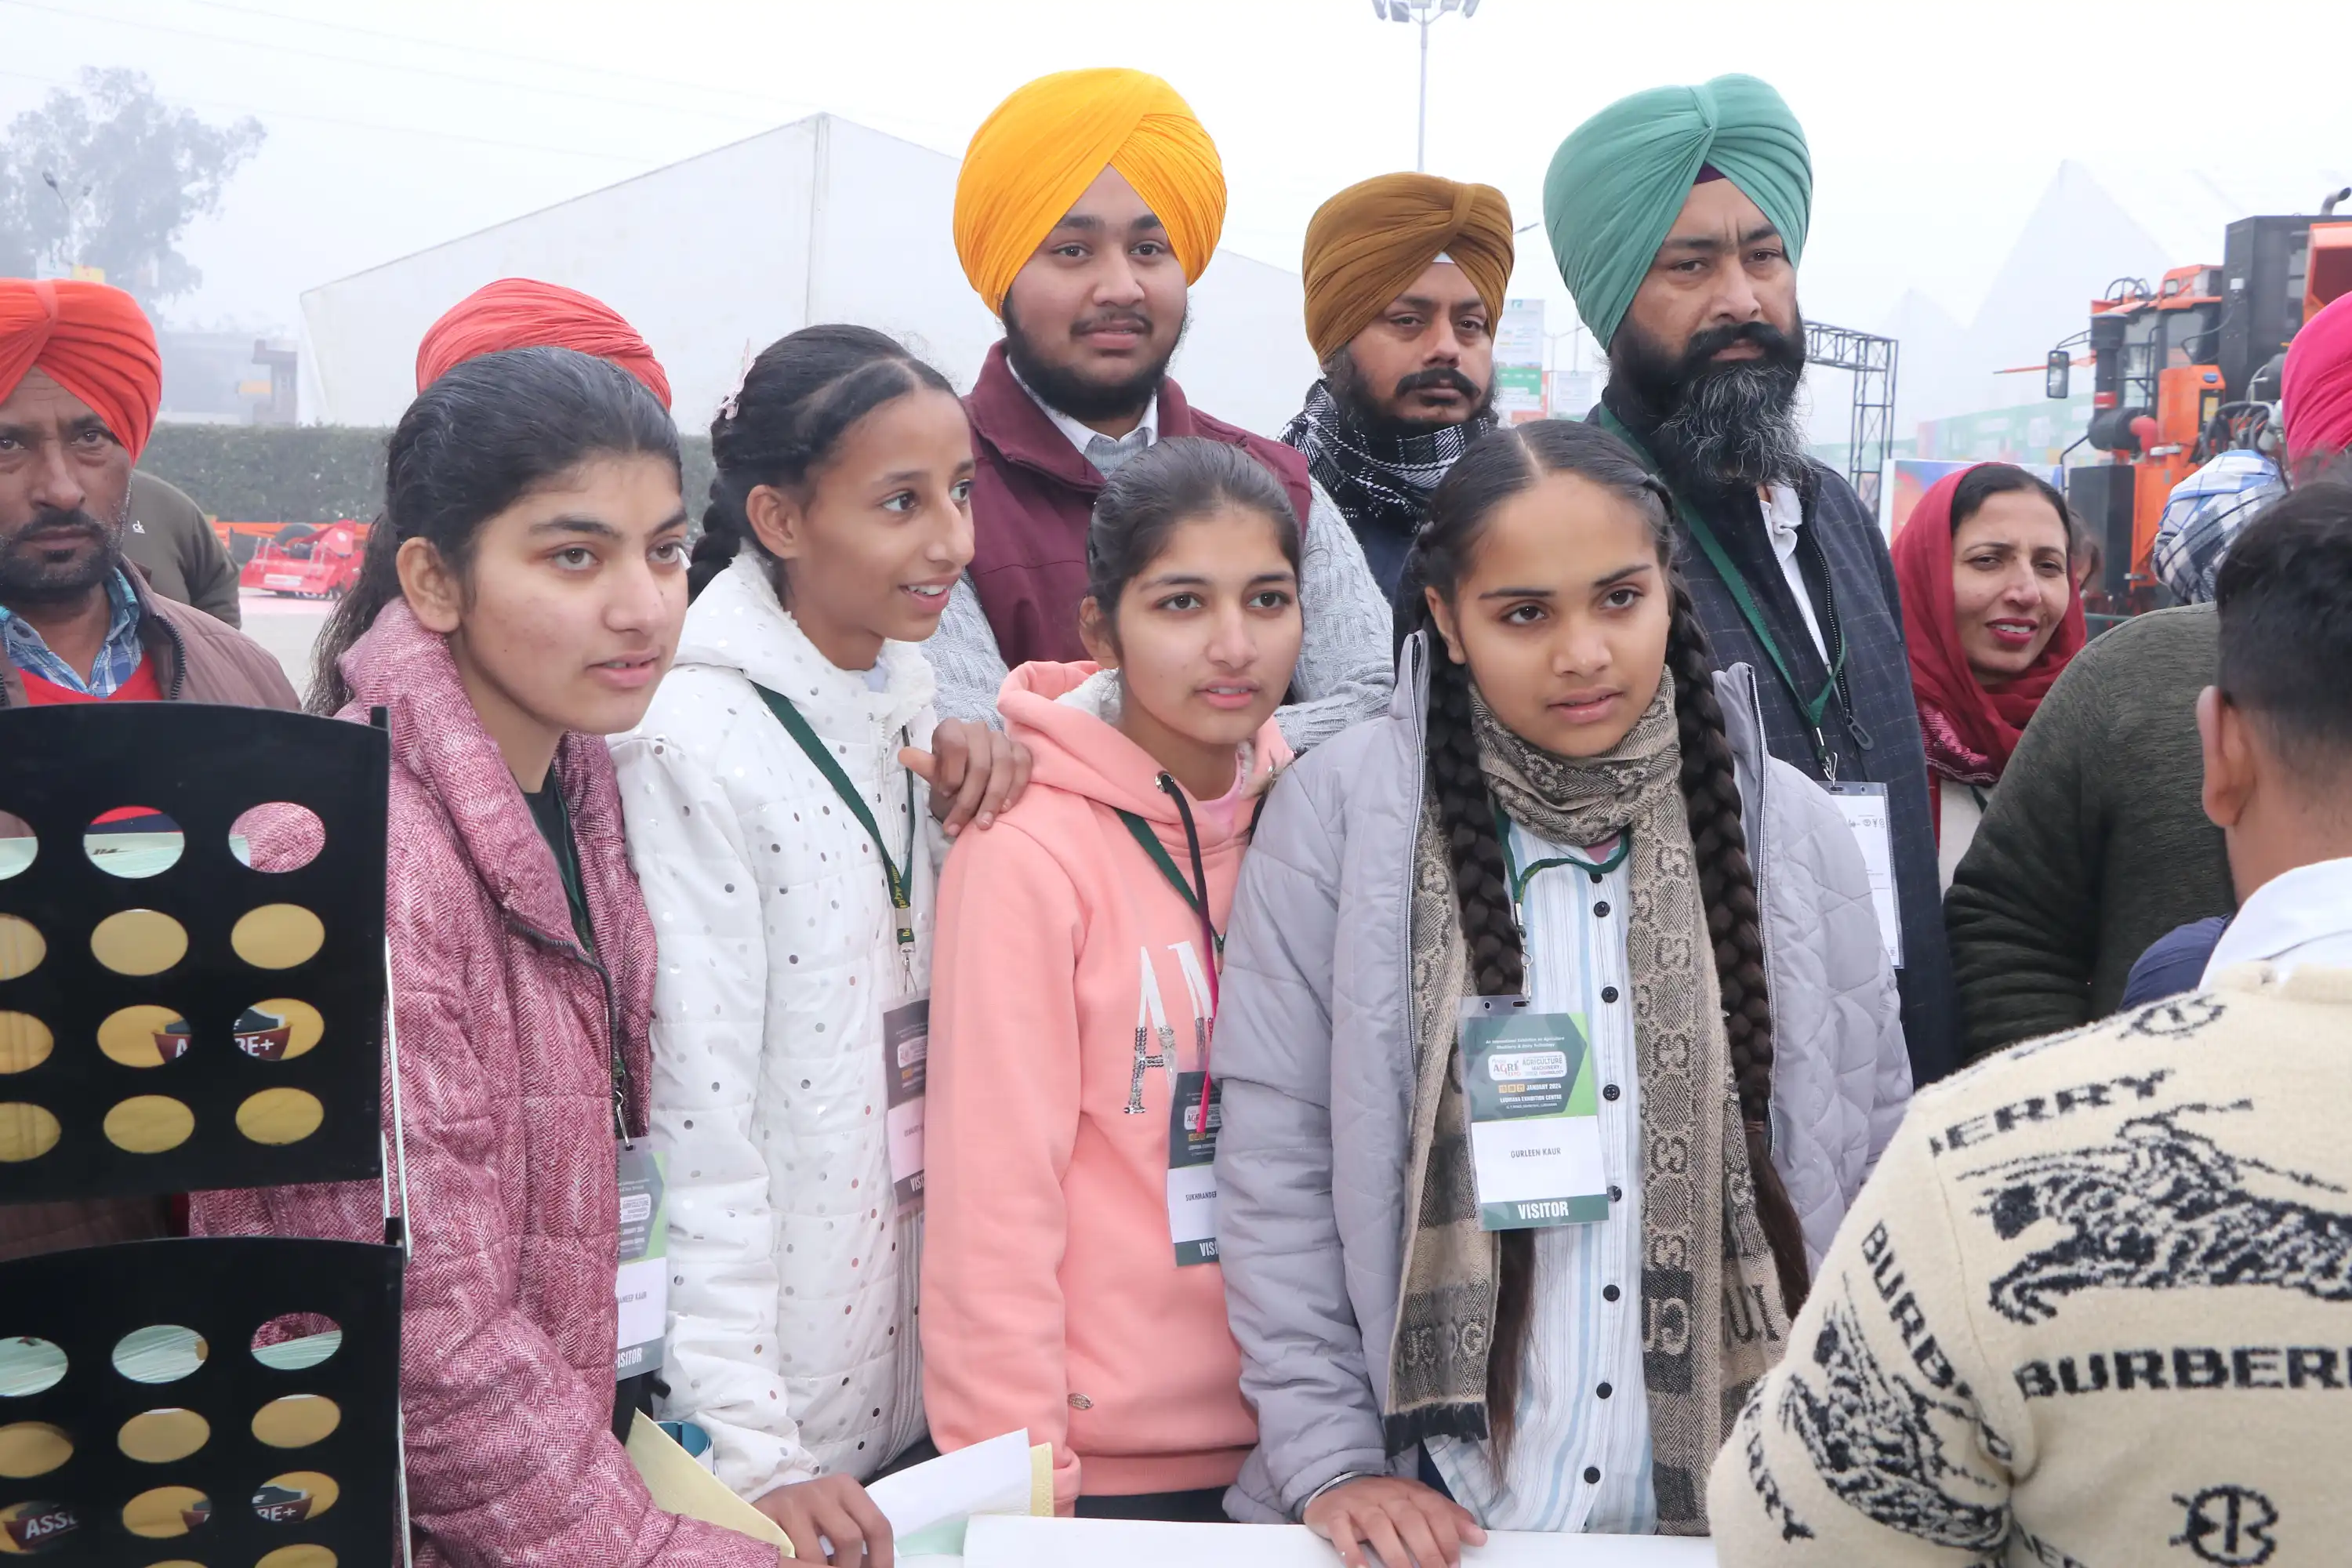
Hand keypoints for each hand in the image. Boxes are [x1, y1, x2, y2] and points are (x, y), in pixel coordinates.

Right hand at [751, 1474, 892, 1565]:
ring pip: (818, 1556)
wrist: (763, 1513)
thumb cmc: (807, 1520)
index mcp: (847, 1489)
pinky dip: (798, 1567)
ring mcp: (794, 1500)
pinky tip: (796, 1563)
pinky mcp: (769, 1514)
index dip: (882, 1559)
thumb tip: (873, 1567)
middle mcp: (823, 1489)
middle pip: (850, 1539)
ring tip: (814, 1567)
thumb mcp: (836, 1523)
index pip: (878, 1526)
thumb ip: (856, 1541)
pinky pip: (790, 1558)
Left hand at [902, 720, 1030, 836]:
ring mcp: (1001, 738)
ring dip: (993, 799)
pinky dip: (1015, 788)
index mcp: (951, 729)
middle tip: (960, 825)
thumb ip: (926, 767)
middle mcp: (977, 729)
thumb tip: (904, 755)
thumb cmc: (951, 784)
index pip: (954, 744)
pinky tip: (1005, 809)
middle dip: (970, 799)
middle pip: (980, 762)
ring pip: (1003, 765)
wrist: (971, 792)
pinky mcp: (1020, 750)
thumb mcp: (936, 779)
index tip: (946, 795)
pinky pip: (1023, 766)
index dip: (951, 772)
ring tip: (983, 824)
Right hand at [1303, 1476, 1484, 1567]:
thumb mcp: (1418, 1505)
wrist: (1337, 1485)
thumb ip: (1448, 1519)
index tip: (1454, 1563)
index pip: (1433, 1509)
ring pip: (1378, 1525)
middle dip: (1425, 1549)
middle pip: (1409, 1519)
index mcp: (1409, 1491)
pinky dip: (1352, 1551)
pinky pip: (1342, 1531)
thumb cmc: (1384, 1502)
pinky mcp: (1335, 1513)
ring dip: (1393, 1554)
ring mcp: (1359, 1503)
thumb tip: (1479, 1537)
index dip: (1446, 1536)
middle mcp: (1385, 1494)